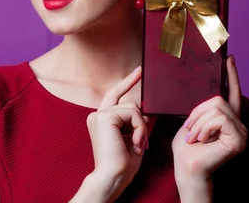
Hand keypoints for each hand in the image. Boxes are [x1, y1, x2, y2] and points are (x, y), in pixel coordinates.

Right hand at [85, 66, 157, 201]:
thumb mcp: (136, 138)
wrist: (113, 176)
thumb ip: (141, 122)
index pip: (115, 96)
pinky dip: (139, 127)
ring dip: (142, 126)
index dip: (126, 83)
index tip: (138, 72)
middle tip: (141, 72)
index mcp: (102, 121)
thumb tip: (152, 109)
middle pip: (120, 94)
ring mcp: (99, 114)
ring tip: (140, 143)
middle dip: (130, 82)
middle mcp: (97, 115)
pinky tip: (136, 142)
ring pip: (132, 107)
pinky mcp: (105, 116)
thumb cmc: (123, 163)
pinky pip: (132, 113)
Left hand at [171, 55, 247, 190]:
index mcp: (227, 118)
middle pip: (218, 98)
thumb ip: (200, 107)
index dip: (231, 74)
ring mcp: (241, 132)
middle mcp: (238, 123)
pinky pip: (219, 119)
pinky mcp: (239, 139)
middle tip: (189, 129)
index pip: (231, 92)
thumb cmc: (186, 147)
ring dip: (198, 122)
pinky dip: (204, 128)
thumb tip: (197, 85)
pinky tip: (201, 140)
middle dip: (198, 112)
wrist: (186, 168)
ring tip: (194, 137)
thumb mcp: (190, 120)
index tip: (228, 58)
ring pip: (217, 108)